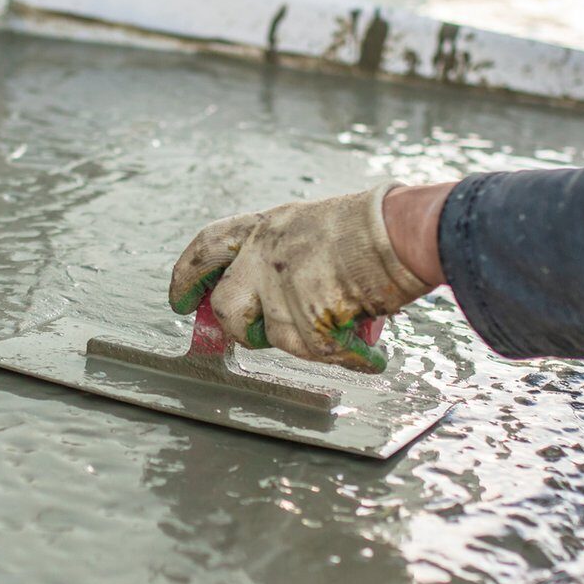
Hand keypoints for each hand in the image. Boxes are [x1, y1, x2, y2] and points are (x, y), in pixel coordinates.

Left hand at [167, 181, 444, 369]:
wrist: (403, 228)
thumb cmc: (376, 226)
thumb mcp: (317, 226)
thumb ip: (290, 259)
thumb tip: (286, 304)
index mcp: (266, 226)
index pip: (206, 249)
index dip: (187, 276)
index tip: (180, 300)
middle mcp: (263, 254)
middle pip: (225, 306)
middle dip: (241, 329)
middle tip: (259, 336)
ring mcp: (280, 286)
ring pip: (273, 337)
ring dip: (303, 341)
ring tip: (337, 330)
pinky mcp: (304, 316)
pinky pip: (315, 351)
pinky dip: (343, 357)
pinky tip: (365, 355)